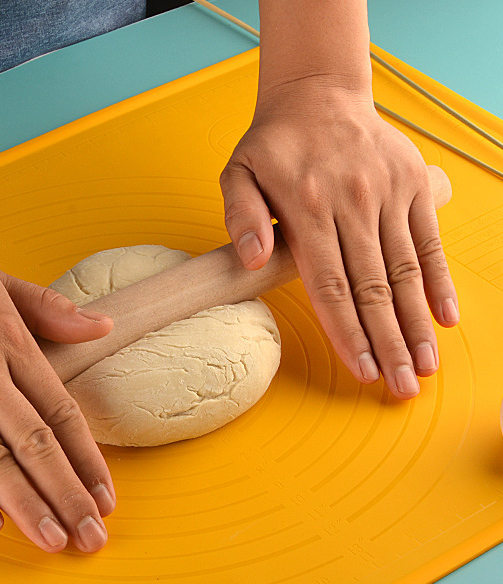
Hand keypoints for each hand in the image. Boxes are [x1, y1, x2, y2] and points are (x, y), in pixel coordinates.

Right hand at [0, 245, 116, 553]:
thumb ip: (50, 308)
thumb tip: (103, 328)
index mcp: (9, 341)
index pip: (61, 411)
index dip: (87, 459)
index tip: (105, 497)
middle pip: (35, 442)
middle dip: (68, 494)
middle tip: (91, 536)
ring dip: (26, 503)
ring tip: (53, 540)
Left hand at [219, 84, 458, 398]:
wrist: (318, 94)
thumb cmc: (274, 145)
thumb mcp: (237, 172)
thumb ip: (240, 216)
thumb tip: (251, 261)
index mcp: (308, 209)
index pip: (330, 286)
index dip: (348, 333)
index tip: (362, 371)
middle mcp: (353, 205)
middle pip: (373, 289)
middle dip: (388, 343)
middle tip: (402, 388)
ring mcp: (388, 195)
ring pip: (405, 272)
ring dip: (417, 324)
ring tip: (426, 366)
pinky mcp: (413, 186)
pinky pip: (429, 242)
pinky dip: (439, 281)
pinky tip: (446, 318)